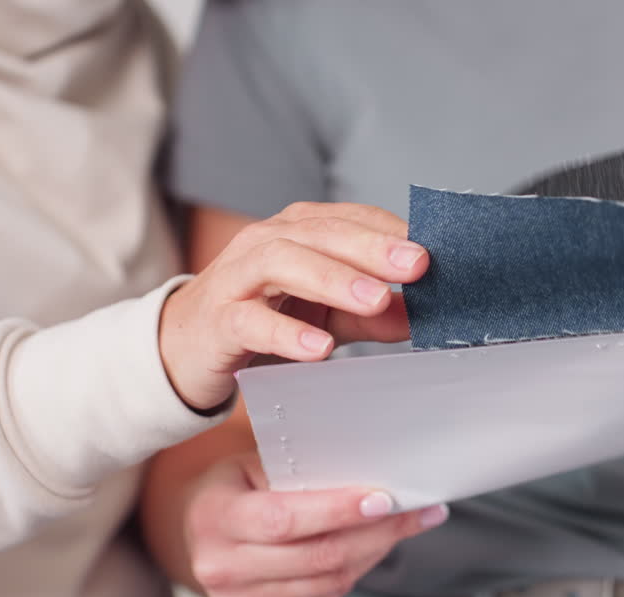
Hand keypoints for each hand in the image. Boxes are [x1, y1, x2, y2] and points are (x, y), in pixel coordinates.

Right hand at [159, 202, 428, 410]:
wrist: (185, 347)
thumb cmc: (261, 319)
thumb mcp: (325, 316)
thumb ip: (371, 314)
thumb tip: (422, 315)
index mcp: (298, 232)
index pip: (350, 220)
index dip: (393, 232)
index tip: (438, 250)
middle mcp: (267, 242)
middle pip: (320, 233)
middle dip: (372, 247)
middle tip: (418, 265)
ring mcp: (238, 278)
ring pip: (283, 262)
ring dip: (334, 280)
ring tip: (376, 300)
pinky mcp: (218, 320)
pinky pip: (250, 320)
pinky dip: (286, 333)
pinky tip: (319, 349)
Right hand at [184, 455, 448, 596]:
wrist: (203, 529)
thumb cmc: (240, 486)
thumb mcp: (258, 465)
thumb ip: (302, 473)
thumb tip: (372, 484)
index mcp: (214, 516)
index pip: (284, 519)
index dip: (338, 512)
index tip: (384, 501)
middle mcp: (219, 567)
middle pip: (316, 558)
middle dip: (375, 534)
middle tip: (414, 512)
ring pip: (327, 584)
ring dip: (371, 555)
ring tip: (396, 528)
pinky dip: (351, 578)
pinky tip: (363, 554)